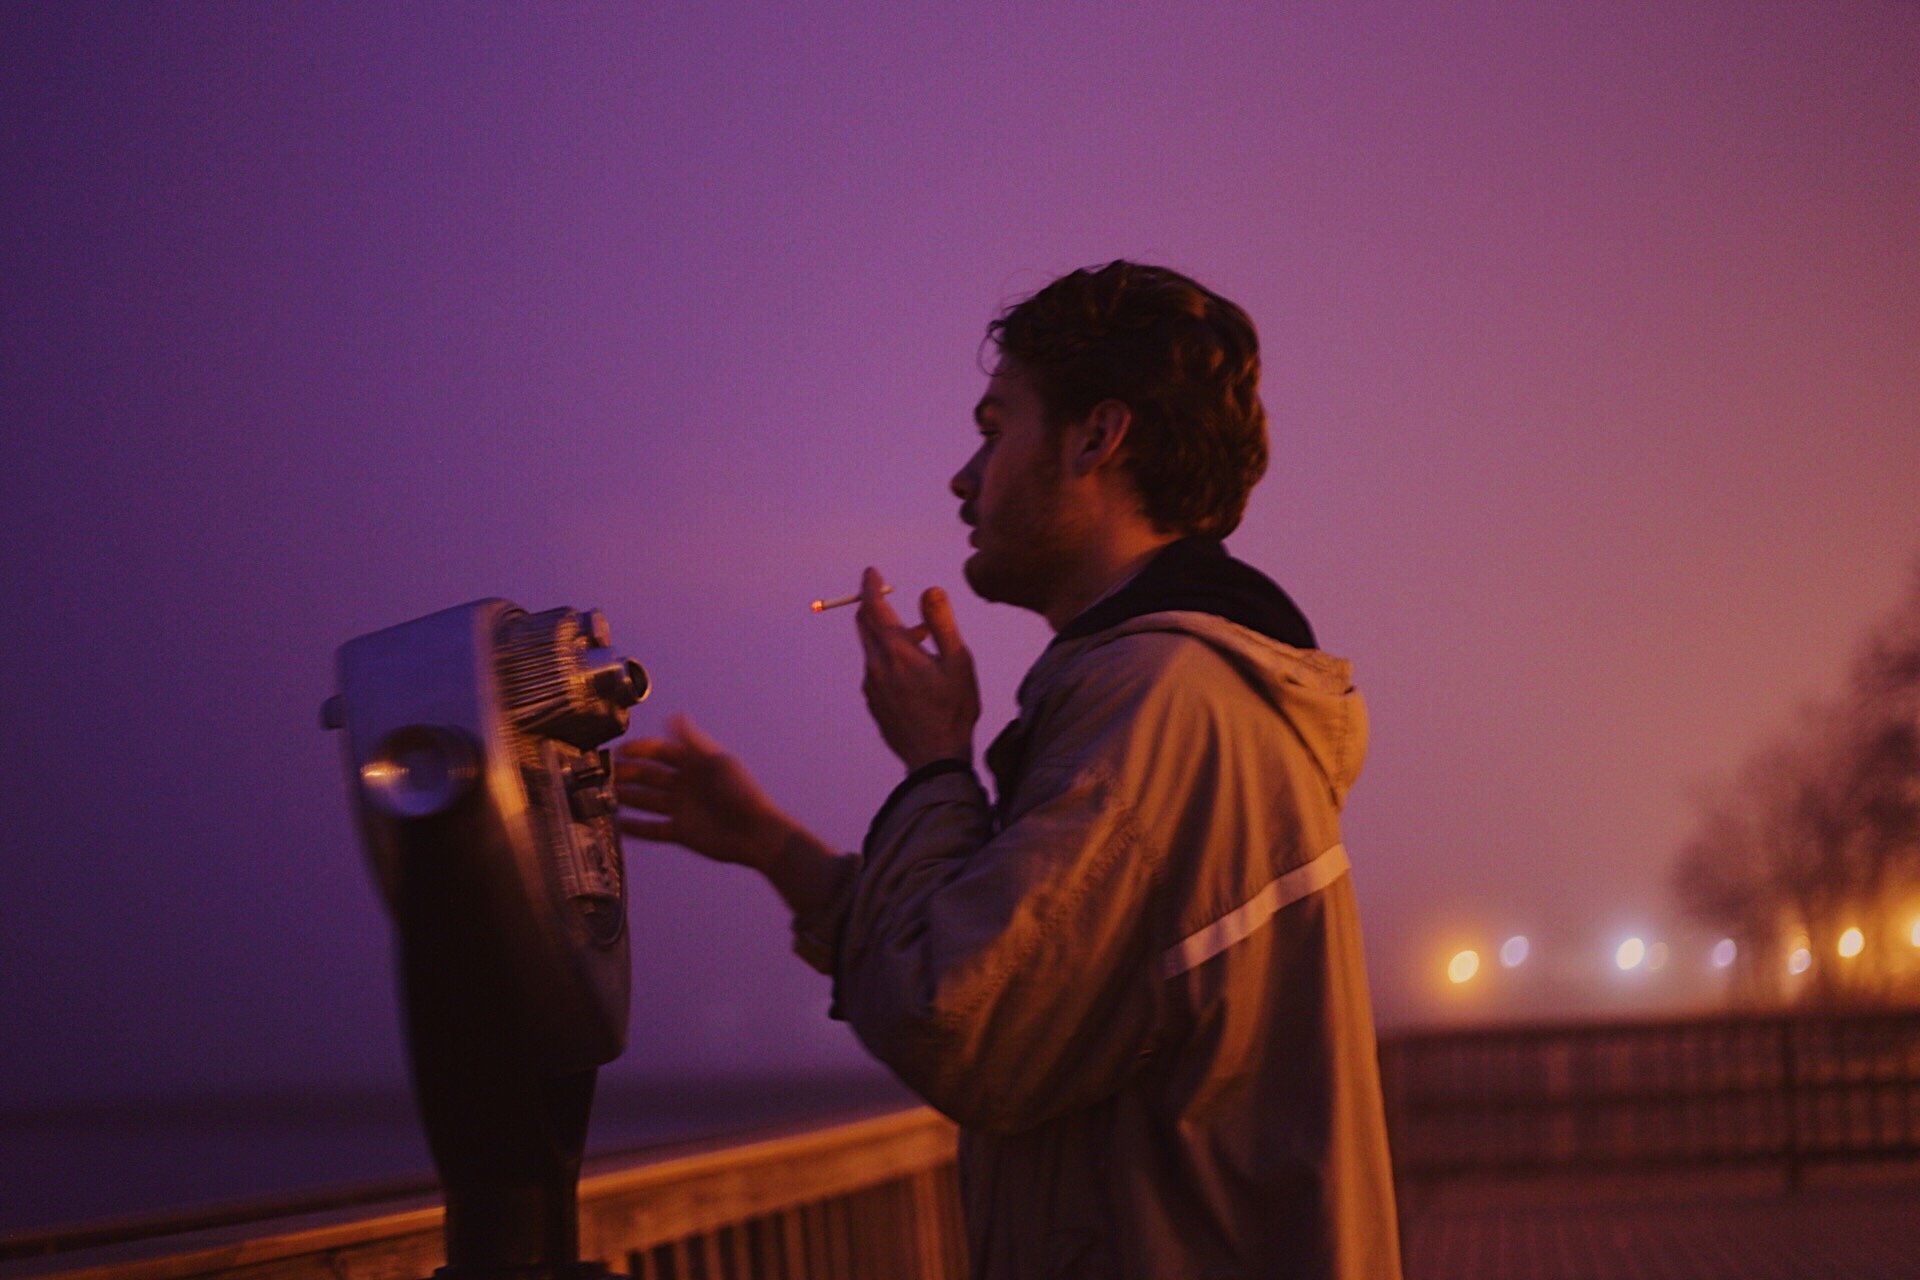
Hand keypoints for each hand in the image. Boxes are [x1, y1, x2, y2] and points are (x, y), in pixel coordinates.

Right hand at [614, 714, 795, 869]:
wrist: (756, 833)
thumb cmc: (743, 793)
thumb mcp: (718, 762)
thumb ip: (693, 742)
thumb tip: (674, 718)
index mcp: (694, 764)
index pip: (661, 751)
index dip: (641, 750)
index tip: (620, 751)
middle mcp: (685, 784)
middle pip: (649, 776)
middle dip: (628, 773)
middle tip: (605, 774)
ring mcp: (682, 808)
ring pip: (647, 801)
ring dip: (627, 797)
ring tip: (604, 795)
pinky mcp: (681, 831)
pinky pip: (653, 829)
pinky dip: (636, 828)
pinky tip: (618, 824)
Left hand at [855, 567, 979, 770]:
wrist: (935, 758)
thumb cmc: (953, 710)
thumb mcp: (958, 662)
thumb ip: (941, 622)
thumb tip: (930, 589)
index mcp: (897, 652)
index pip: (873, 607)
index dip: (870, 586)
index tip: (871, 572)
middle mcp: (876, 666)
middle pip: (864, 625)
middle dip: (874, 606)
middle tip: (890, 597)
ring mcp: (871, 687)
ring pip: (871, 648)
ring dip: (888, 635)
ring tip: (921, 641)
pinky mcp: (873, 703)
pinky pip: (875, 669)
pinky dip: (888, 657)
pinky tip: (914, 672)